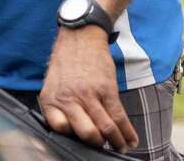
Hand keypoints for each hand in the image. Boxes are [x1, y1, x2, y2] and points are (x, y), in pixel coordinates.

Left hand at [38, 28, 137, 152]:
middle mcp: (69, 98)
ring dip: (117, 142)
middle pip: (86, 133)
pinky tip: (131, 140)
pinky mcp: (106, 88)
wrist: (80, 36)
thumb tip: (73, 132)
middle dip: (97, 144)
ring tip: (122, 147)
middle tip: (103, 146)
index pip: (59, 128)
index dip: (71, 137)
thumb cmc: (66, 63)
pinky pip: (119, 116)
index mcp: (51, 99)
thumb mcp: (52, 84)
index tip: (81, 142)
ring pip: (106, 128)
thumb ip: (59, 106)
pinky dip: (127, 132)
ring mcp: (88, 94)